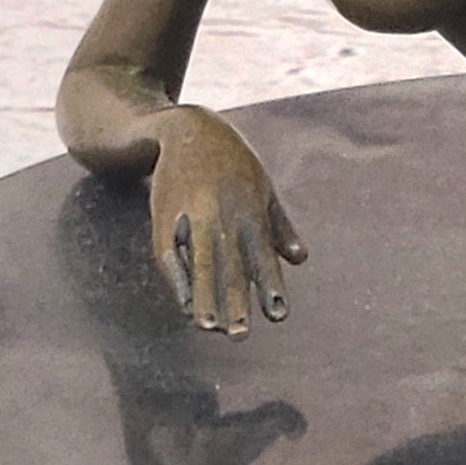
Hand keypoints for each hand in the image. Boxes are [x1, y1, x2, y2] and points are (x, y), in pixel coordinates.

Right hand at [147, 108, 306, 334]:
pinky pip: (172, 254)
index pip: (264, 256)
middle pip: (231, 264)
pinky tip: (183, 304)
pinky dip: (178, 280)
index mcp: (252, 211)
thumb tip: (300, 259)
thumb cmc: (232, 162)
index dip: (270, 286)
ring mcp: (194, 215)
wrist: (187, 130)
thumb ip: (279, 225)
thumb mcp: (263, 187)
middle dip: (236, 300)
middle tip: (240, 335)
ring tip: (209, 327)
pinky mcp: (165, 216)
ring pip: (201, 262)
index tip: (279, 315)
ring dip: (204, 296)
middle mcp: (225, 215)